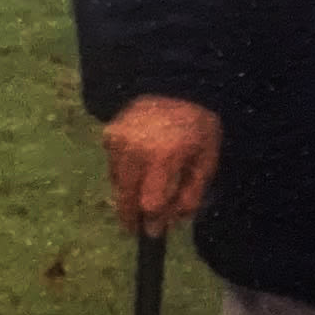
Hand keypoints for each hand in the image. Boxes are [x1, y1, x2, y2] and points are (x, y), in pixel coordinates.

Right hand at [102, 96, 221, 236]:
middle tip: (139, 228)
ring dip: (128, 196)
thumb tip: (172, 221)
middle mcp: (135, 150)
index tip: (155, 232)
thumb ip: (191, 193)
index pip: (150, 202)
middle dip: (132, 217)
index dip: (152, 222)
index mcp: (164, 155)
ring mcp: (118, 141)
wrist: (175, 82)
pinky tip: (139, 171)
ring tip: (143, 196)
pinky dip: (124, 175)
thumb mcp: (206, 159)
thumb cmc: (197, 124)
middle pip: (126, 198)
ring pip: (117, 185)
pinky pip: (113, 167)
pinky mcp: (108, 135)